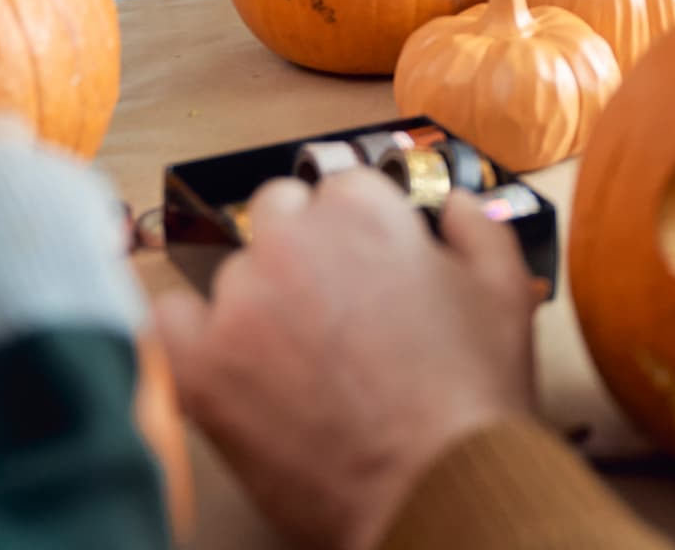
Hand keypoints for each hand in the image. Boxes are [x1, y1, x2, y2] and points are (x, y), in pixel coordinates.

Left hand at [156, 172, 537, 549]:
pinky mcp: (203, 366)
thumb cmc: (471, 397)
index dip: (358, 228)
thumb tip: (455, 205)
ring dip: (261, 298)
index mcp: (363, 211)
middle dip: (304, 248)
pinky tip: (231, 361)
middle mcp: (294, 242)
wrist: (435, 489)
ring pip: (233, 272)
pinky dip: (194, 335)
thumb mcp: (504, 291)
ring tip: (301, 356)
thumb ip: (476, 225)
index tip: (364, 260)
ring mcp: (241, 302)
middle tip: (335, 306)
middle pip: (278, 214)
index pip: (341, 186)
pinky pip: (171, 320)